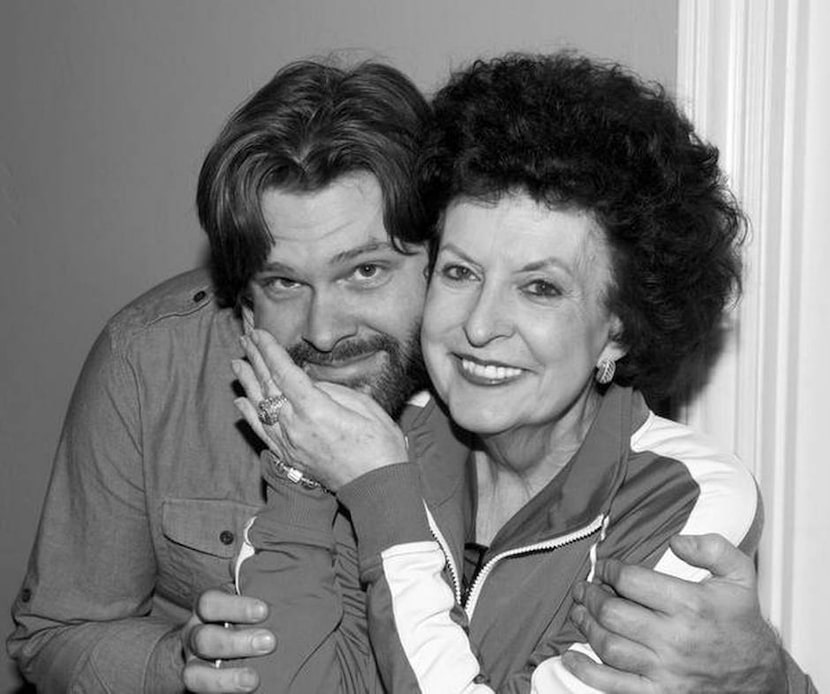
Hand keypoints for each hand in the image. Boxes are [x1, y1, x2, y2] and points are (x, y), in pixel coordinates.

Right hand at [180, 589, 275, 692]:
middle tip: (270, 642)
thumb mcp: (238, 597)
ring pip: (196, 674)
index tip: (265, 611)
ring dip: (226, 678)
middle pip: (204, 638)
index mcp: (206, 610)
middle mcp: (194, 635)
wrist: (201, 652)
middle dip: (236, 642)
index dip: (235, 606)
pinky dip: (223, 693)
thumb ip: (251, 579)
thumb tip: (271, 550)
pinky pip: (201, 693)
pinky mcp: (196, 686)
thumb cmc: (234, 617)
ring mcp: (191, 665)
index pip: (210, 603)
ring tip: (254, 680)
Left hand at [232, 329, 407, 489]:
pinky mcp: (290, 457)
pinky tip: (241, 403)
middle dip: (255, 360)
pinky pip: (263, 433)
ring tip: (237, 364)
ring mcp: (289, 443)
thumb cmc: (380, 445)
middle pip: (268, 386)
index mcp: (315, 410)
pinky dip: (249, 416)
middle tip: (246, 340)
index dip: (269, 351)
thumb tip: (310, 382)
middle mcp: (296, 426)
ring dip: (248, 383)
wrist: (377, 486)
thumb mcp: (365, 407)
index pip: (284, 372)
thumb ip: (333, 391)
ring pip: (260, 407)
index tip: (259, 333)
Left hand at [564, 534, 785, 692]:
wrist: (761, 681)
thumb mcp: (740, 577)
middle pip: (612, 613)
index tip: (604, 567)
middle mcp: (674, 640)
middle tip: (585, 588)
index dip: (610, 569)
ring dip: (585, 626)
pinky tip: (571, 657)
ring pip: (608, 646)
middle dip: (591, 596)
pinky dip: (586, 672)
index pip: (631, 580)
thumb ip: (712, 549)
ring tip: (579, 612)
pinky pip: (612, 686)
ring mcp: (664, 672)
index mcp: (690, 605)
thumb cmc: (743, 626)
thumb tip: (676, 541)